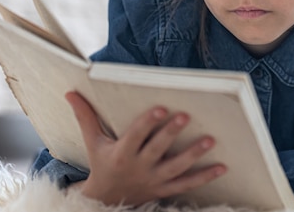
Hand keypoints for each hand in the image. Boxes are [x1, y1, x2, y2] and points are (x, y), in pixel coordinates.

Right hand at [65, 91, 226, 205]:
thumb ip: (85, 117)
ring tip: (211, 140)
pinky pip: (187, 185)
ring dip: (194, 155)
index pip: (135, 137)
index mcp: (121, 154)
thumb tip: (71, 92)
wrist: (105, 201)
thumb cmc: (101, 164)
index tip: (160, 108)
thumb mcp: (92, 142)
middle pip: (157, 150)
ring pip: (176, 168)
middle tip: (186, 116)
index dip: (147, 123)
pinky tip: (222, 167)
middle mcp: (139, 168)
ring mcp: (154, 181)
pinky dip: (204, 177)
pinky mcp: (165, 190)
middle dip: (170, 134)